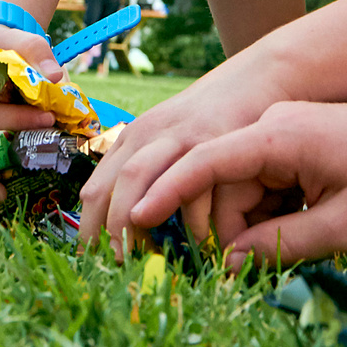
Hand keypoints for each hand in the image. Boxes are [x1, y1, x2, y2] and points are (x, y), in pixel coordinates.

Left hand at [77, 56, 286, 260]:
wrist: (257, 77)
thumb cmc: (211, 121)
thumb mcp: (169, 141)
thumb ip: (150, 177)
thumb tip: (130, 231)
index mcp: (134, 139)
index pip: (96, 190)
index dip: (90, 230)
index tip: (93, 264)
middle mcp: (150, 135)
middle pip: (116, 186)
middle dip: (111, 231)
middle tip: (116, 269)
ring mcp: (181, 135)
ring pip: (143, 179)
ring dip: (140, 223)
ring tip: (147, 261)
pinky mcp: (216, 138)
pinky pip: (197, 185)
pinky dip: (196, 221)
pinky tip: (202, 243)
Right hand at [134, 91, 346, 269]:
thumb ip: (284, 246)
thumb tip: (231, 265)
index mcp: (277, 138)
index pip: (204, 162)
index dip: (167, 193)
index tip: (136, 221)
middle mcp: (266, 131)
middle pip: (216, 188)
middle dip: (226, 232)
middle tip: (257, 271)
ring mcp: (274, 138)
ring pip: (234, 192)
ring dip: (251, 227)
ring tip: (300, 244)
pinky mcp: (285, 150)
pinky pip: (256, 189)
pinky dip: (267, 216)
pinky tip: (303, 229)